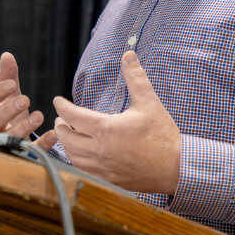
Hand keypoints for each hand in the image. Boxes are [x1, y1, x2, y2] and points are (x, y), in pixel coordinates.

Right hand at [0, 52, 56, 150]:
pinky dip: (42, 144)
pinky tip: (53, 134)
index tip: (11, 84)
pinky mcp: (23, 154)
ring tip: (39, 115)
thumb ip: (8, 76)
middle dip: (9, 110)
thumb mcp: (10, 95)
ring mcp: (7, 143)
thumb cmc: (10, 113)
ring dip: (24, 127)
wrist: (19, 138)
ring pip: (10, 137)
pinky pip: (30, 152)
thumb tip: (6, 55)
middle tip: (25, 100)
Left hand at [52, 51, 180, 193]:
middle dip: (61, 126)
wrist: (176, 168)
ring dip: (66, 144)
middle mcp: (99, 149)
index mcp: (106, 129)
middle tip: (61, 119)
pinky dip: (75, 161)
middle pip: (66, 138)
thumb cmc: (162, 135)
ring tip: (67, 135)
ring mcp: (102, 167)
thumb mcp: (149, 102)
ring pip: (72, 156)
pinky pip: (82, 170)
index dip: (62, 106)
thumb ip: (136, 78)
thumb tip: (128, 55)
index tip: (58, 101)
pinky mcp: (108, 179)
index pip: (73, 116)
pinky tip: (79, 155)